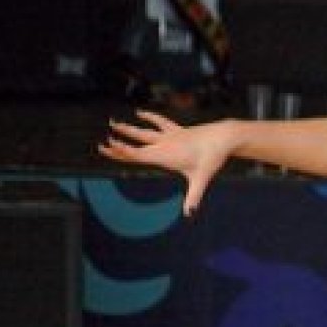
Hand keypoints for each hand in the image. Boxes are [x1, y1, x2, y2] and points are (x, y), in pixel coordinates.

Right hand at [98, 110, 235, 215]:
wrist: (223, 137)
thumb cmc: (211, 158)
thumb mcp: (201, 179)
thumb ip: (193, 197)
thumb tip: (190, 214)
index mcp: (164, 155)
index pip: (136, 154)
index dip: (120, 151)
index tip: (105, 146)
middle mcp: (164, 143)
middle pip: (136, 144)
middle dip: (119, 144)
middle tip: (103, 143)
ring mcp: (170, 135)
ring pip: (144, 131)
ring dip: (129, 128)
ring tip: (114, 123)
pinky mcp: (177, 129)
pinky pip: (159, 122)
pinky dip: (149, 117)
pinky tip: (140, 112)